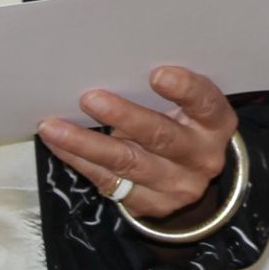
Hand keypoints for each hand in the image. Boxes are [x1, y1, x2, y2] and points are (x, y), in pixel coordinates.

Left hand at [37, 66, 236, 219]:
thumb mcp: (190, 108)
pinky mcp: (148, 204)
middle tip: (89, 98)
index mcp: (215, 125)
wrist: (192, 177)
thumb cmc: (185, 125)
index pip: (206, 104)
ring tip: (53, 127)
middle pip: (161, 136)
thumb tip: (113, 65)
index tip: (157, 74)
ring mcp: (175, 185)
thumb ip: (167, 92)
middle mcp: (200, 157)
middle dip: (123, 117)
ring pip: (127, 162)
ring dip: (85, 143)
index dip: (184, 89)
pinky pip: (108, 181)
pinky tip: (58, 143)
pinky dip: (78, 159)